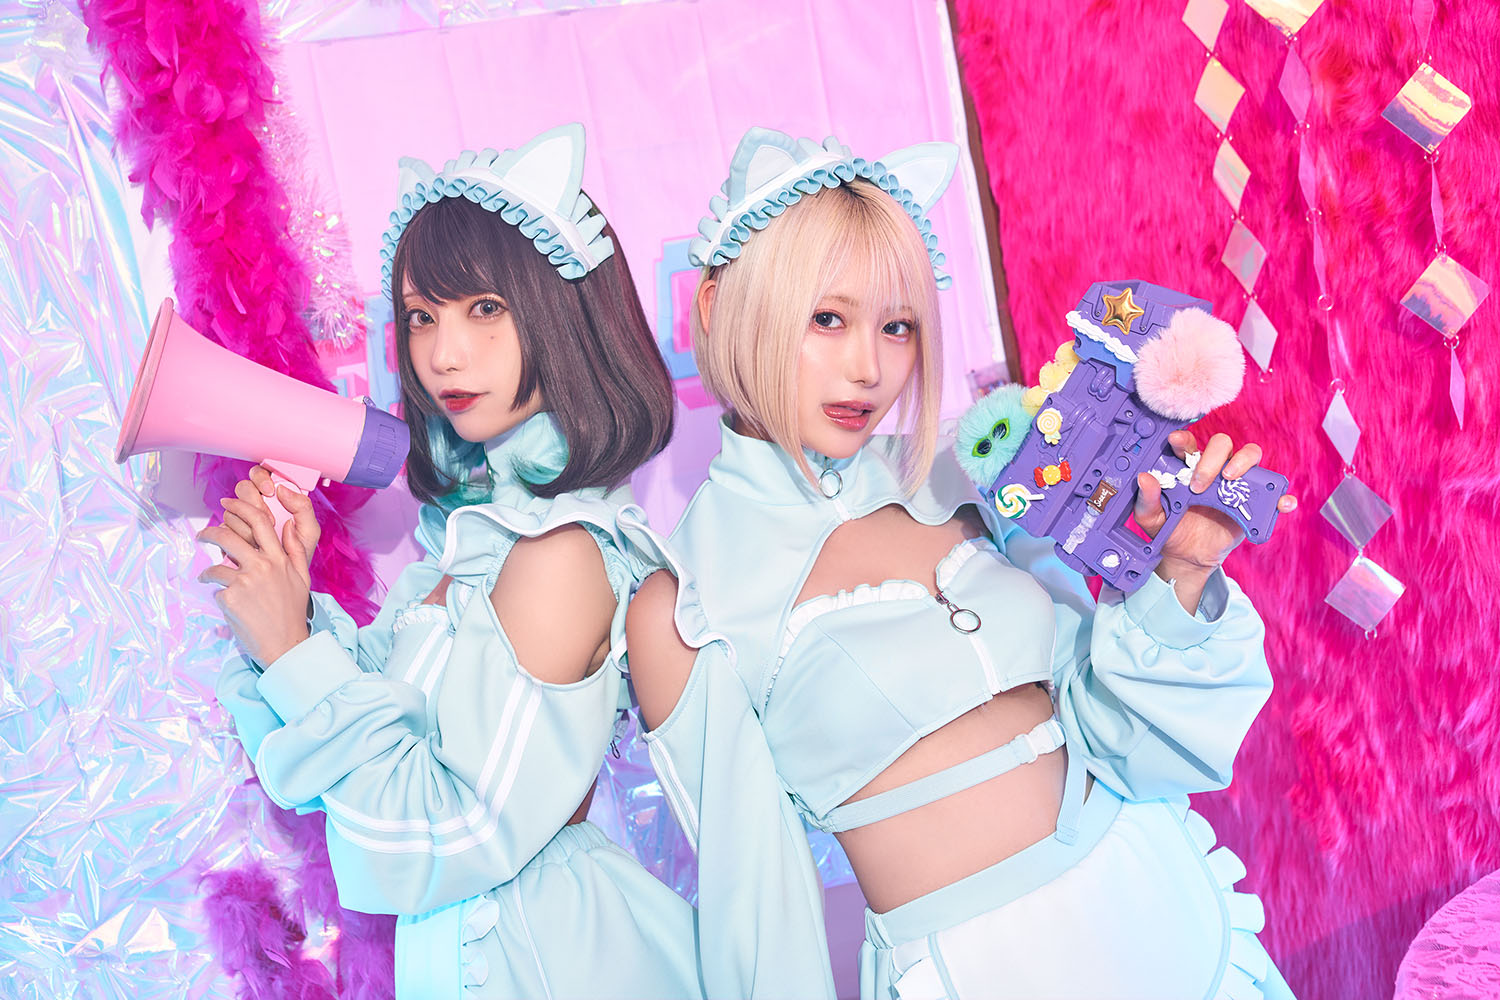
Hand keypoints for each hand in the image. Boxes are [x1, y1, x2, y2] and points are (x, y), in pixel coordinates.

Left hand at [198, 489, 314, 665]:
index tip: (228, 505)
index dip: (241, 508)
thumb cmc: (292, 612)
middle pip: (229, 537)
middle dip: (210, 532)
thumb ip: (295, 550)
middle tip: (202, 534)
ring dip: (207, 572)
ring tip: (207, 577)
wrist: (285, 643)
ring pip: (216, 565)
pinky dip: (219, 596)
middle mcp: (262, 565)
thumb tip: (288, 525)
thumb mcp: (302, 578)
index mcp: (280, 558)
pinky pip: (217, 590)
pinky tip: (227, 605)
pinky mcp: (231, 598)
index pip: (260, 522)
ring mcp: (245, 581)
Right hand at [219, 466, 321, 574]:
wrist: (282, 581)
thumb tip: (284, 489)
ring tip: (261, 539)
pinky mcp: (228, 532)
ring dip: (247, 522)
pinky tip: (249, 545)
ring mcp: (240, 518)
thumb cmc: (298, 554)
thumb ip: (303, 508)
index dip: (262, 478)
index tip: (270, 491)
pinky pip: (224, 526)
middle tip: (266, 516)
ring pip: (232, 507)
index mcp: (276, 499)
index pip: (262, 474)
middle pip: (243, 487)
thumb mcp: (308, 533)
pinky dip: (237, 534)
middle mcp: (256, 505)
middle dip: (253, 499)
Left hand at [1134, 430, 1297, 591]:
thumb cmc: (1170, 530)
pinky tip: (1282, 503)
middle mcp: (1215, 469)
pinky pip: (1273, 493)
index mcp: (1187, 468)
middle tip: (1199, 484)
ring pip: (1251, 455)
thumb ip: (1148, 500)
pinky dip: (1281, 495)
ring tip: (1231, 479)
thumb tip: (1144, 479)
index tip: (1176, 441)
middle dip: (1211, 458)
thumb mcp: (1152, 519)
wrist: (1188, 556)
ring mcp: (1237, 483)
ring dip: (1244, 462)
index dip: (1184, 439)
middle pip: (1222, 444)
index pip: (1189, 445)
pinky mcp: (1253, 501)